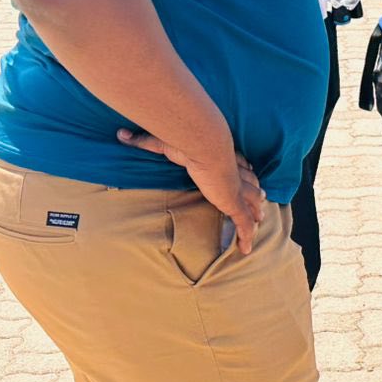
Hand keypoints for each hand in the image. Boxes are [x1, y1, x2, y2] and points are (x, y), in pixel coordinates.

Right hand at [116, 131, 265, 253]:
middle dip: (255, 194)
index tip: (247, 175)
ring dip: (255, 212)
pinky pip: (243, 223)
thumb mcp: (165, 141)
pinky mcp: (234, 202)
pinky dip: (246, 235)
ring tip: (259, 220)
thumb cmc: (188, 141)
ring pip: (251, 204)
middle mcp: (235, 173)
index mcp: (224, 157)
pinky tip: (246, 248)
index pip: (238, 166)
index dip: (243, 172)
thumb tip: (120, 134)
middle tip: (261, 201)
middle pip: (251, 185)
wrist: (205, 145)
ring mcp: (237, 189)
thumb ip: (143, 140)